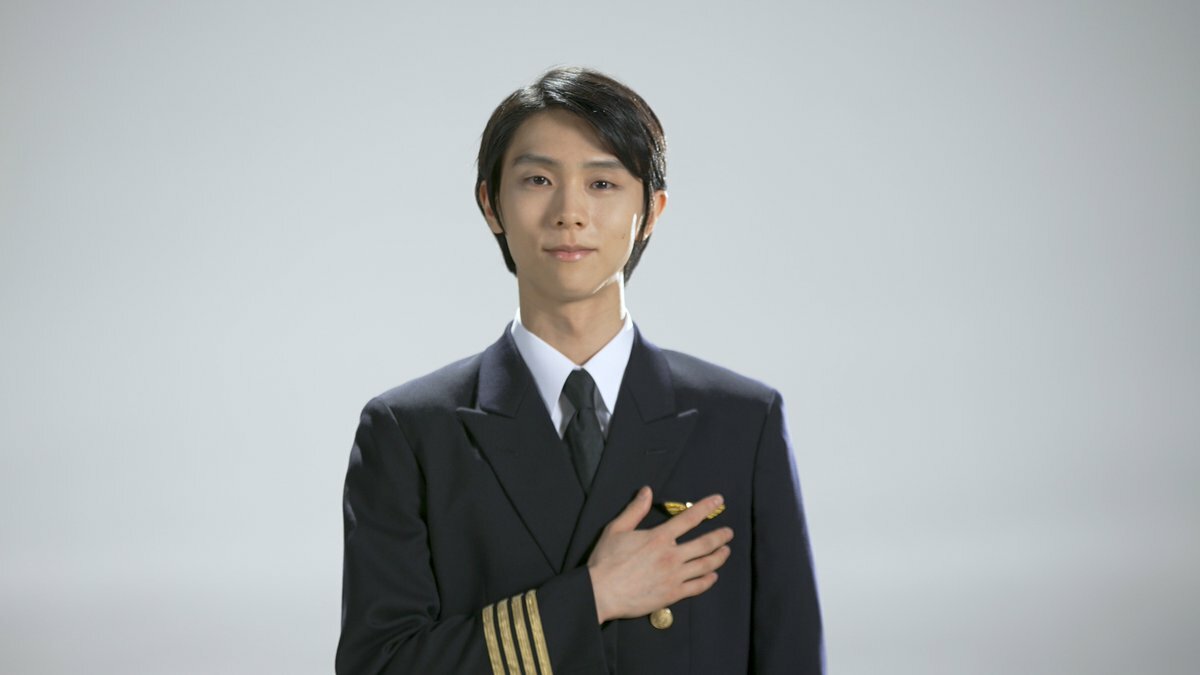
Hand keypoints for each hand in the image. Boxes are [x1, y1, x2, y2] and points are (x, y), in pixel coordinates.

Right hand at [586, 486, 732, 623]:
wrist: (601, 593)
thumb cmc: (606, 560)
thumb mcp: (616, 529)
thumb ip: (635, 510)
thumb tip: (647, 490)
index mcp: (659, 537)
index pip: (689, 518)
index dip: (706, 507)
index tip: (719, 501)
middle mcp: (671, 555)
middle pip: (704, 543)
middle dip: (720, 536)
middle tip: (729, 533)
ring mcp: (674, 576)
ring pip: (705, 565)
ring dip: (719, 556)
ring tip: (726, 551)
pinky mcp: (673, 594)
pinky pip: (698, 587)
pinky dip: (709, 580)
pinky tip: (713, 576)